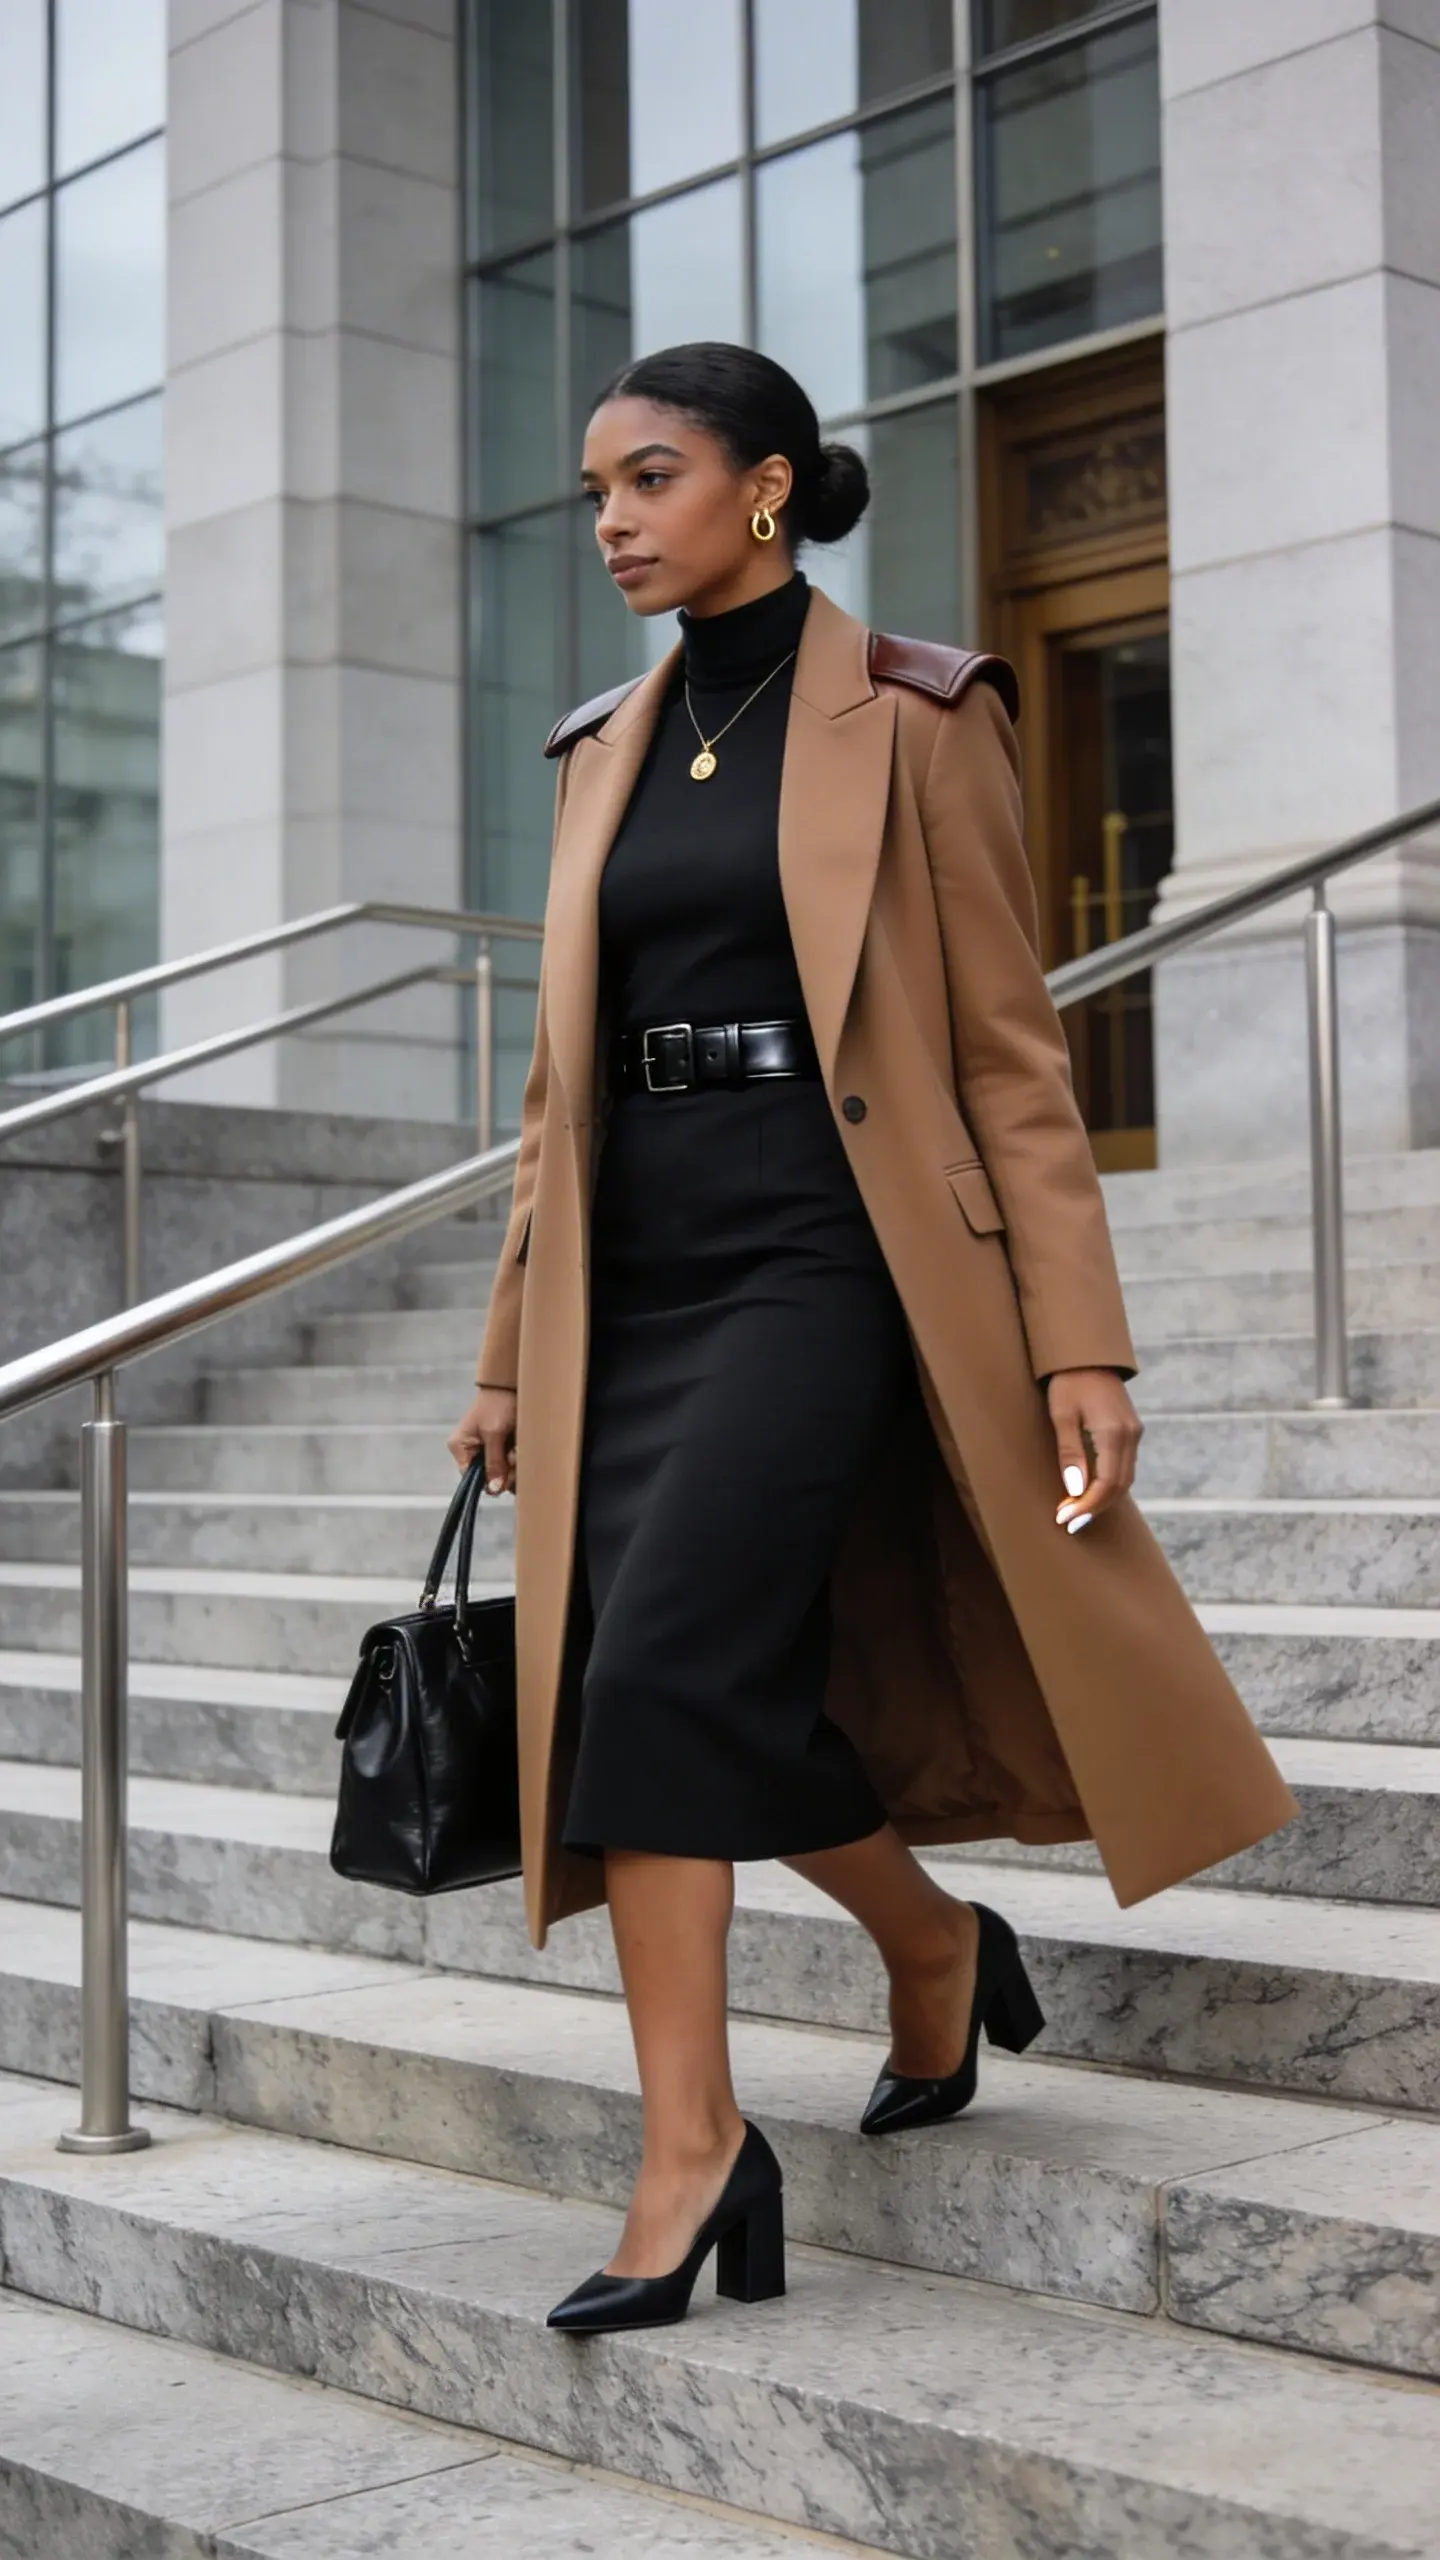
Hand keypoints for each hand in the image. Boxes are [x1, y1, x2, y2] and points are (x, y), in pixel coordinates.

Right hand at [447, 1385, 516, 1493]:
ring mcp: (486, 1449)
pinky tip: (520, 1446)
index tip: (505, 1475)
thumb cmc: (498, 1403)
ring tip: (518, 1448)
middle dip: (504, 1470)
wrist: (512, 1382)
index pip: (471, 1479)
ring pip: (501, 1472)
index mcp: (460, 1447)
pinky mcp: (500, 1446)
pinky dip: (517, 1457)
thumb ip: (493, 1462)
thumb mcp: (494, 1433)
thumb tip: (493, 1489)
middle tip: (514, 1456)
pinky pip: (509, 1462)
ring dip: (513, 1464)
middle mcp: (471, 1451)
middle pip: (488, 1477)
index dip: (489, 1481)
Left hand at [1046, 1369, 1141, 1532]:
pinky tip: (1089, 1490)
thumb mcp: (1062, 1415)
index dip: (1087, 1505)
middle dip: (1094, 1507)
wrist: (1087, 1355)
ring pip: (1124, 1479)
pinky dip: (1108, 1484)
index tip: (1066, 1519)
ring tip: (1075, 1510)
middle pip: (1119, 1486)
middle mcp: (1130, 1435)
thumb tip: (1076, 1490)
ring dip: (1101, 1498)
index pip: (1106, 1483)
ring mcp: (1134, 1433)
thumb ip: (1070, 1453)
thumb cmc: (1068, 1382)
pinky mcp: (1131, 1431)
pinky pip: (1124, 1466)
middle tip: (1068, 1521)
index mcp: (1114, 1432)